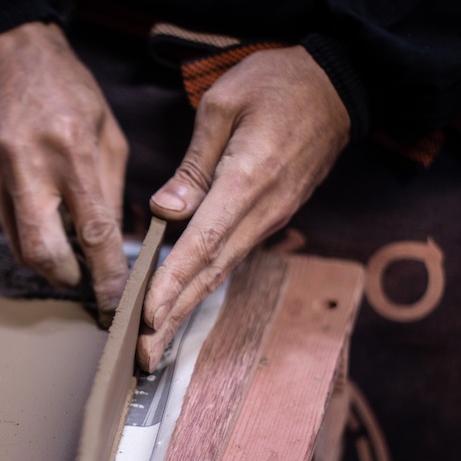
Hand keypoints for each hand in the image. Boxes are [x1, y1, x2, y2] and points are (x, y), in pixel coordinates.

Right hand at [0, 22, 129, 319]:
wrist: (2, 53)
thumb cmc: (64, 87)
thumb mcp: (106, 130)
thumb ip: (109, 189)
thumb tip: (111, 243)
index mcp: (69, 148)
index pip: (92, 230)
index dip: (106, 274)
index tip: (114, 301)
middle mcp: (25, 164)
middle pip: (41, 252)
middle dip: (65, 277)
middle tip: (82, 278)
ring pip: (16, 244)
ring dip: (45, 255)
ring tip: (64, 244)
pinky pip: (2, 221)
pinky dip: (25, 226)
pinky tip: (36, 205)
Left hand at [137, 46, 350, 370]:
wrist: (337, 84)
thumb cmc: (276, 84)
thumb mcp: (224, 104)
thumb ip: (194, 163)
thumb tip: (165, 209)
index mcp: (246, 181)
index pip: (202, 244)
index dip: (172, 283)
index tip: (146, 317)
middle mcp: (261, 210)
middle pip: (211, 273)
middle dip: (174, 317)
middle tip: (143, 355)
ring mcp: (269, 218)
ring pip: (221, 271)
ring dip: (187, 309)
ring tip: (156, 343)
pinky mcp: (269, 217)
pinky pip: (230, 256)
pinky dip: (203, 284)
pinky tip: (181, 302)